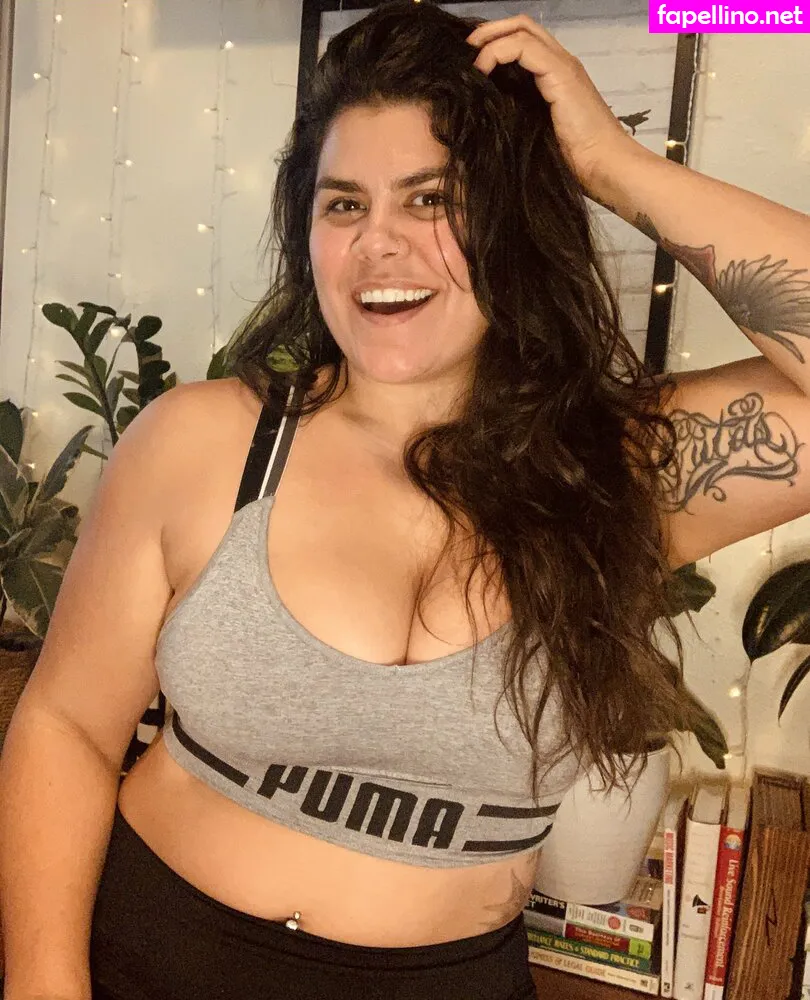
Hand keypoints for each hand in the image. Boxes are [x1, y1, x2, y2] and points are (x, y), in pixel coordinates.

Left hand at [466, 14, 640, 198]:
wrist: (605, 166)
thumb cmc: (574, 161)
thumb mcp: (536, 133)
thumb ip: (518, 116)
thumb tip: (485, 117)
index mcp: (556, 75)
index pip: (522, 40)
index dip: (493, 44)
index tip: (469, 67)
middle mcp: (560, 62)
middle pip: (521, 25)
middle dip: (488, 32)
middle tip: (465, 54)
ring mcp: (562, 65)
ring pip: (521, 28)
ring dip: (489, 39)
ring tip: (469, 61)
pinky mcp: (561, 73)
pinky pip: (522, 46)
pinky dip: (496, 52)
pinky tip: (481, 72)